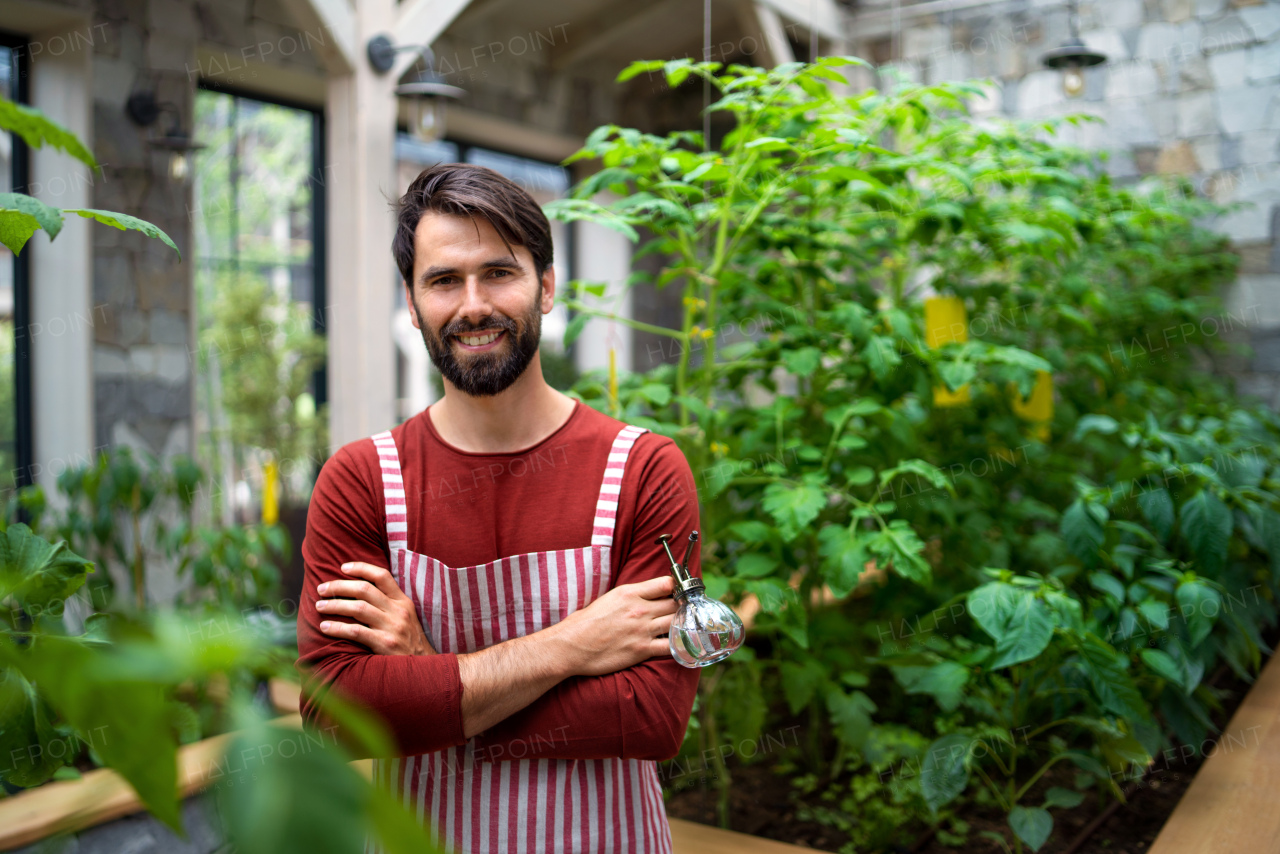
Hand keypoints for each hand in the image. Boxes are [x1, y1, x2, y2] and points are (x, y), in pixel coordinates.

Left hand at [316, 562, 435, 655]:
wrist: (423, 666)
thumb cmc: (408, 641)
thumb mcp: (406, 617)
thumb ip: (388, 604)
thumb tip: (360, 592)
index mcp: (403, 601)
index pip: (382, 576)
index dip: (361, 568)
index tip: (343, 568)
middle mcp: (398, 611)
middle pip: (364, 589)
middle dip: (339, 586)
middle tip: (321, 589)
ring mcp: (392, 627)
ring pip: (358, 608)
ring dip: (335, 605)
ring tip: (319, 606)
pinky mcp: (385, 644)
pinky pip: (356, 632)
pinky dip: (338, 628)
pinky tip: (325, 627)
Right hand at [552, 575, 677, 677]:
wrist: (572, 646)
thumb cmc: (585, 623)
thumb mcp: (609, 599)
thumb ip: (630, 596)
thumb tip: (645, 596)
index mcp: (630, 593)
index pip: (666, 584)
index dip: (675, 588)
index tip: (677, 593)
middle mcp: (640, 609)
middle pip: (675, 603)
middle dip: (682, 606)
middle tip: (684, 610)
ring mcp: (642, 630)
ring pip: (676, 622)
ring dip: (682, 623)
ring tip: (683, 625)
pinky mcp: (642, 650)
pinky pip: (670, 646)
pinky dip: (678, 644)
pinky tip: (679, 643)